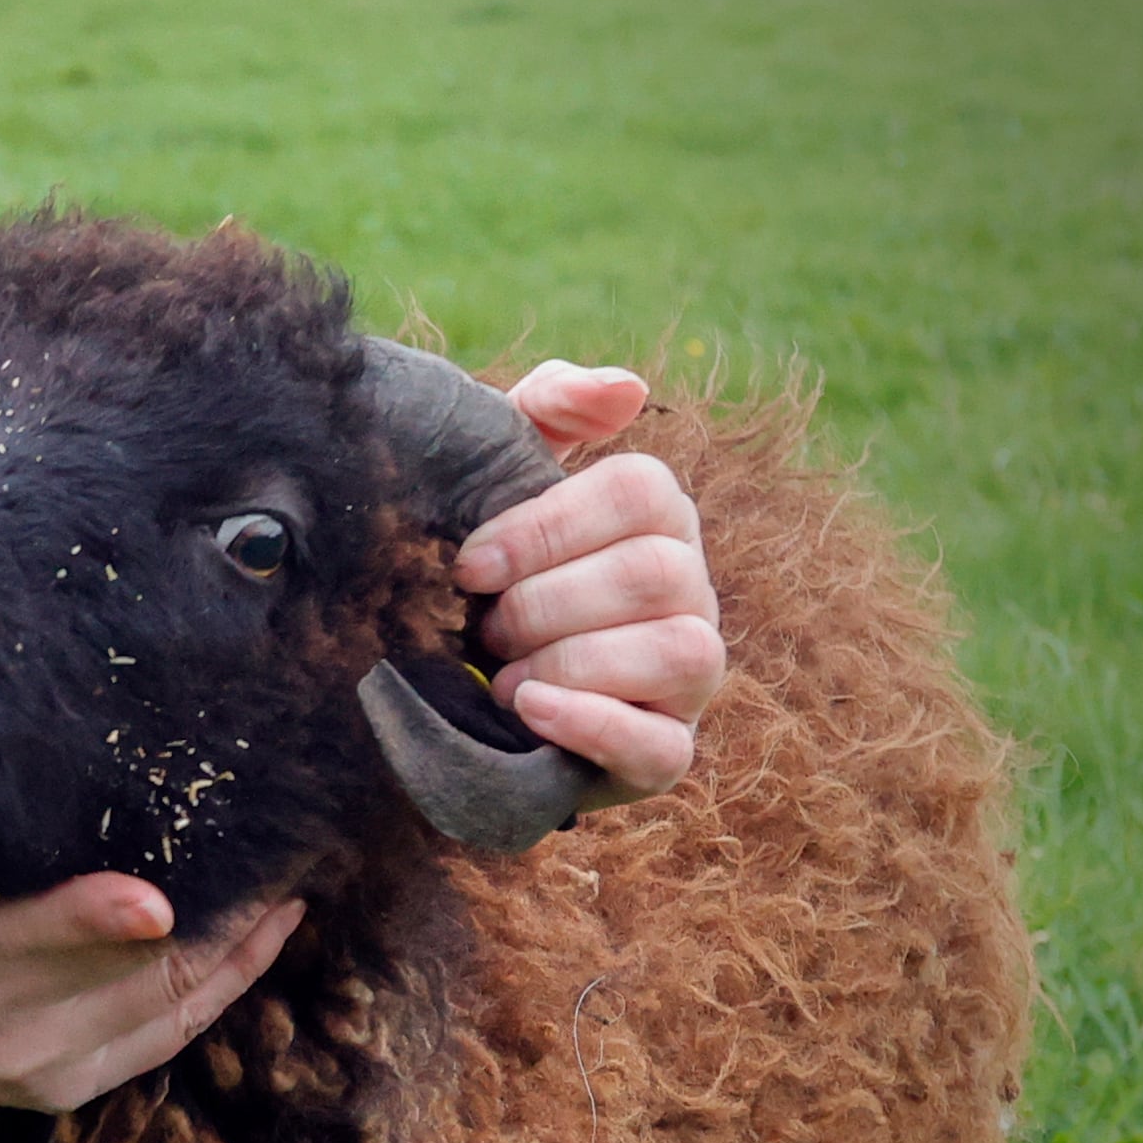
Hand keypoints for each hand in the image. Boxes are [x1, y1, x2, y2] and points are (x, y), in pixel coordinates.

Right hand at [0, 860, 305, 1142]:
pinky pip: (168, 1039)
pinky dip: (225, 988)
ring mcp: (39, 1064)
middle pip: (124, 971)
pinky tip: (264, 937)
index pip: (24, 939)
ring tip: (285, 880)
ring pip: (165, 1004)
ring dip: (236, 945)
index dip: (94, 920)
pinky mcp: (66, 1088)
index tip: (156, 898)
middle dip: (209, 911)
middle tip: (272, 839)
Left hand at [458, 362, 721, 807]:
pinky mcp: (665, 753)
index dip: (548, 526)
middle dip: (546, 604)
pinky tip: (529, 710)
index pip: (642, 492)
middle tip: (481, 626)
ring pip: (679, 652)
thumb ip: (547, 410)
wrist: (452, 689)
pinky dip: (592, 725)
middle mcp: (690, 592)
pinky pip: (662, 746)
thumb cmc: (486, 571)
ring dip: (571, 661)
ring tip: (502, 676)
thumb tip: (626, 388)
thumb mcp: (497, 476)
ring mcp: (689, 678)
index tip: (468, 563)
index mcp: (656, 520)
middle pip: (656, 574)